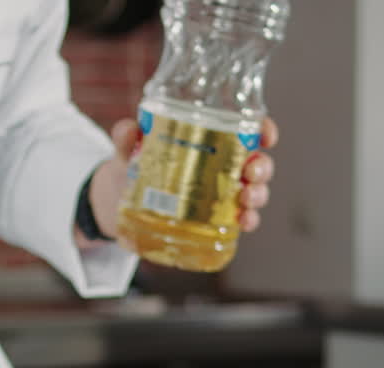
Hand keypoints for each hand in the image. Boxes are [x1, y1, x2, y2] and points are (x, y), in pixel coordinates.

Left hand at [84, 115, 279, 241]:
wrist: (116, 201)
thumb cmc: (132, 165)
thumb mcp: (128, 148)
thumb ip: (127, 137)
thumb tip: (129, 130)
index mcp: (209, 140)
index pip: (245, 130)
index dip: (263, 130)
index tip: (267, 136)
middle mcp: (221, 166)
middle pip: (256, 162)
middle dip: (262, 168)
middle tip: (250, 172)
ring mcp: (220, 194)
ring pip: (254, 191)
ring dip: (258, 195)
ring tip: (246, 199)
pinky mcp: (214, 219)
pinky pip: (239, 220)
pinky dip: (247, 221)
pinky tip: (243, 222)